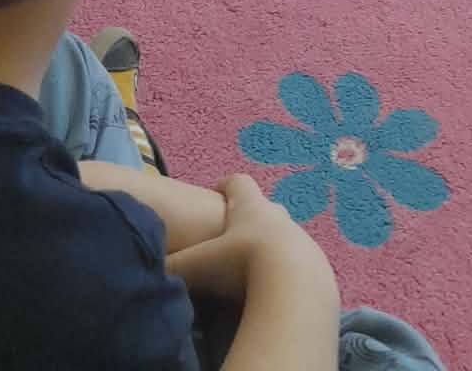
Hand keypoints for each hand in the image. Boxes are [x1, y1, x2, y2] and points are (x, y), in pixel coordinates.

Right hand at [168, 175, 335, 303]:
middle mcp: (278, 215)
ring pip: (284, 234)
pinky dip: (288, 270)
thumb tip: (153, 268)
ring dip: (271, 246)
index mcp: (250, 207)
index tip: (215, 195)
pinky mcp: (317, 264)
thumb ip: (174, 265)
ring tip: (254, 269)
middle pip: (264, 207)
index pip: (238, 182)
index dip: (225, 186)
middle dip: (249, 218)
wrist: (295, 288)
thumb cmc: (243, 265)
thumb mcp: (199, 265)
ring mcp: (301, 238)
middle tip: (233, 238)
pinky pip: (300, 261)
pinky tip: (277, 290)